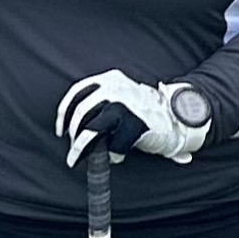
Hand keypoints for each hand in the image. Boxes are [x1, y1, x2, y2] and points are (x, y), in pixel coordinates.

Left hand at [58, 70, 211, 167]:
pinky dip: (112, 155)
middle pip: (81, 113)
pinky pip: (113, 146)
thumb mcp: (123, 94)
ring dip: (82, 147)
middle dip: (73, 135)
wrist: (178, 115)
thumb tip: (73, 124)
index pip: (77, 92)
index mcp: (110, 79)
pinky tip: (117, 157)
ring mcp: (124, 106)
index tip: (60, 130)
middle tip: (73, 151)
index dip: (64, 113)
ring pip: (91, 130)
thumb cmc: (147, 110)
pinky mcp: (134, 125)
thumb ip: (102, 102)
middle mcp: (114, 88)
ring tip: (81, 158)